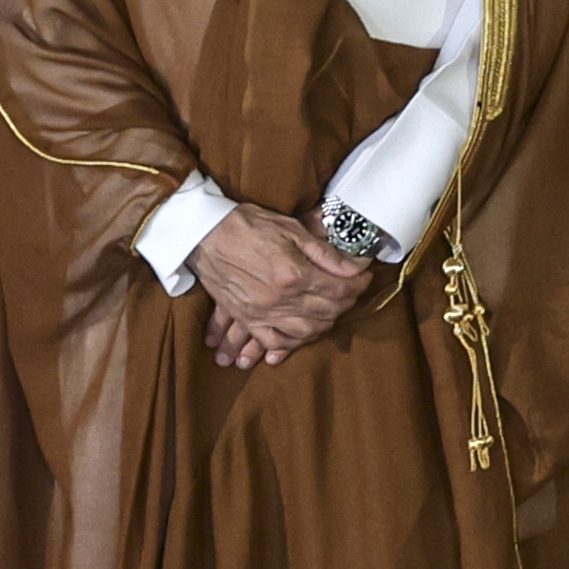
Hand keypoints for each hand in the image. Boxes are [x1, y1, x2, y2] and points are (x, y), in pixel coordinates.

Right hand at [192, 204, 370, 368]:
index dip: (359, 285)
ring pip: (306, 331)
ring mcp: (261, 312)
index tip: (364, 277)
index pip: (340, 290)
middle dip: (347, 301)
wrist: (204, 234)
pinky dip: (291, 342)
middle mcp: (279, 299)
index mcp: (293, 274)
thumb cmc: (248, 226)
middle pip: (327, 312)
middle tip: (352, 290)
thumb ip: (324, 253)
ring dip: (326, 323)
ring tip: (332, 309)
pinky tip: (302, 333)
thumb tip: (354, 268)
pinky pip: (273, 340)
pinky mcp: (246, 317)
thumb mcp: (292, 229)